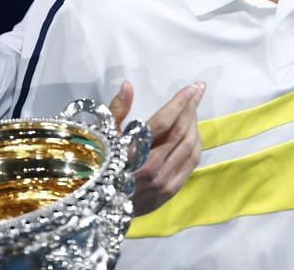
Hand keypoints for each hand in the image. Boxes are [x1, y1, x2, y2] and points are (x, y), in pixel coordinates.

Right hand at [108, 80, 204, 215]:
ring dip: (195, 126)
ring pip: (190, 147)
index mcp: (133, 151)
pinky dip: (195, 145)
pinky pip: (191, 163)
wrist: (99, 206)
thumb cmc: (97, 165)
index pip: (165, 121)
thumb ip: (117, 110)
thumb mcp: (102, 136)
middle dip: (191, 109)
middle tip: (196, 93)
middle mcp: (152, 166)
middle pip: (181, 132)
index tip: (193, 87)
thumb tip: (128, 85)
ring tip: (192, 111)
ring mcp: (164, 180)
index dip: (180, 102)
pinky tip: (192, 134)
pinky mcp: (171, 190)